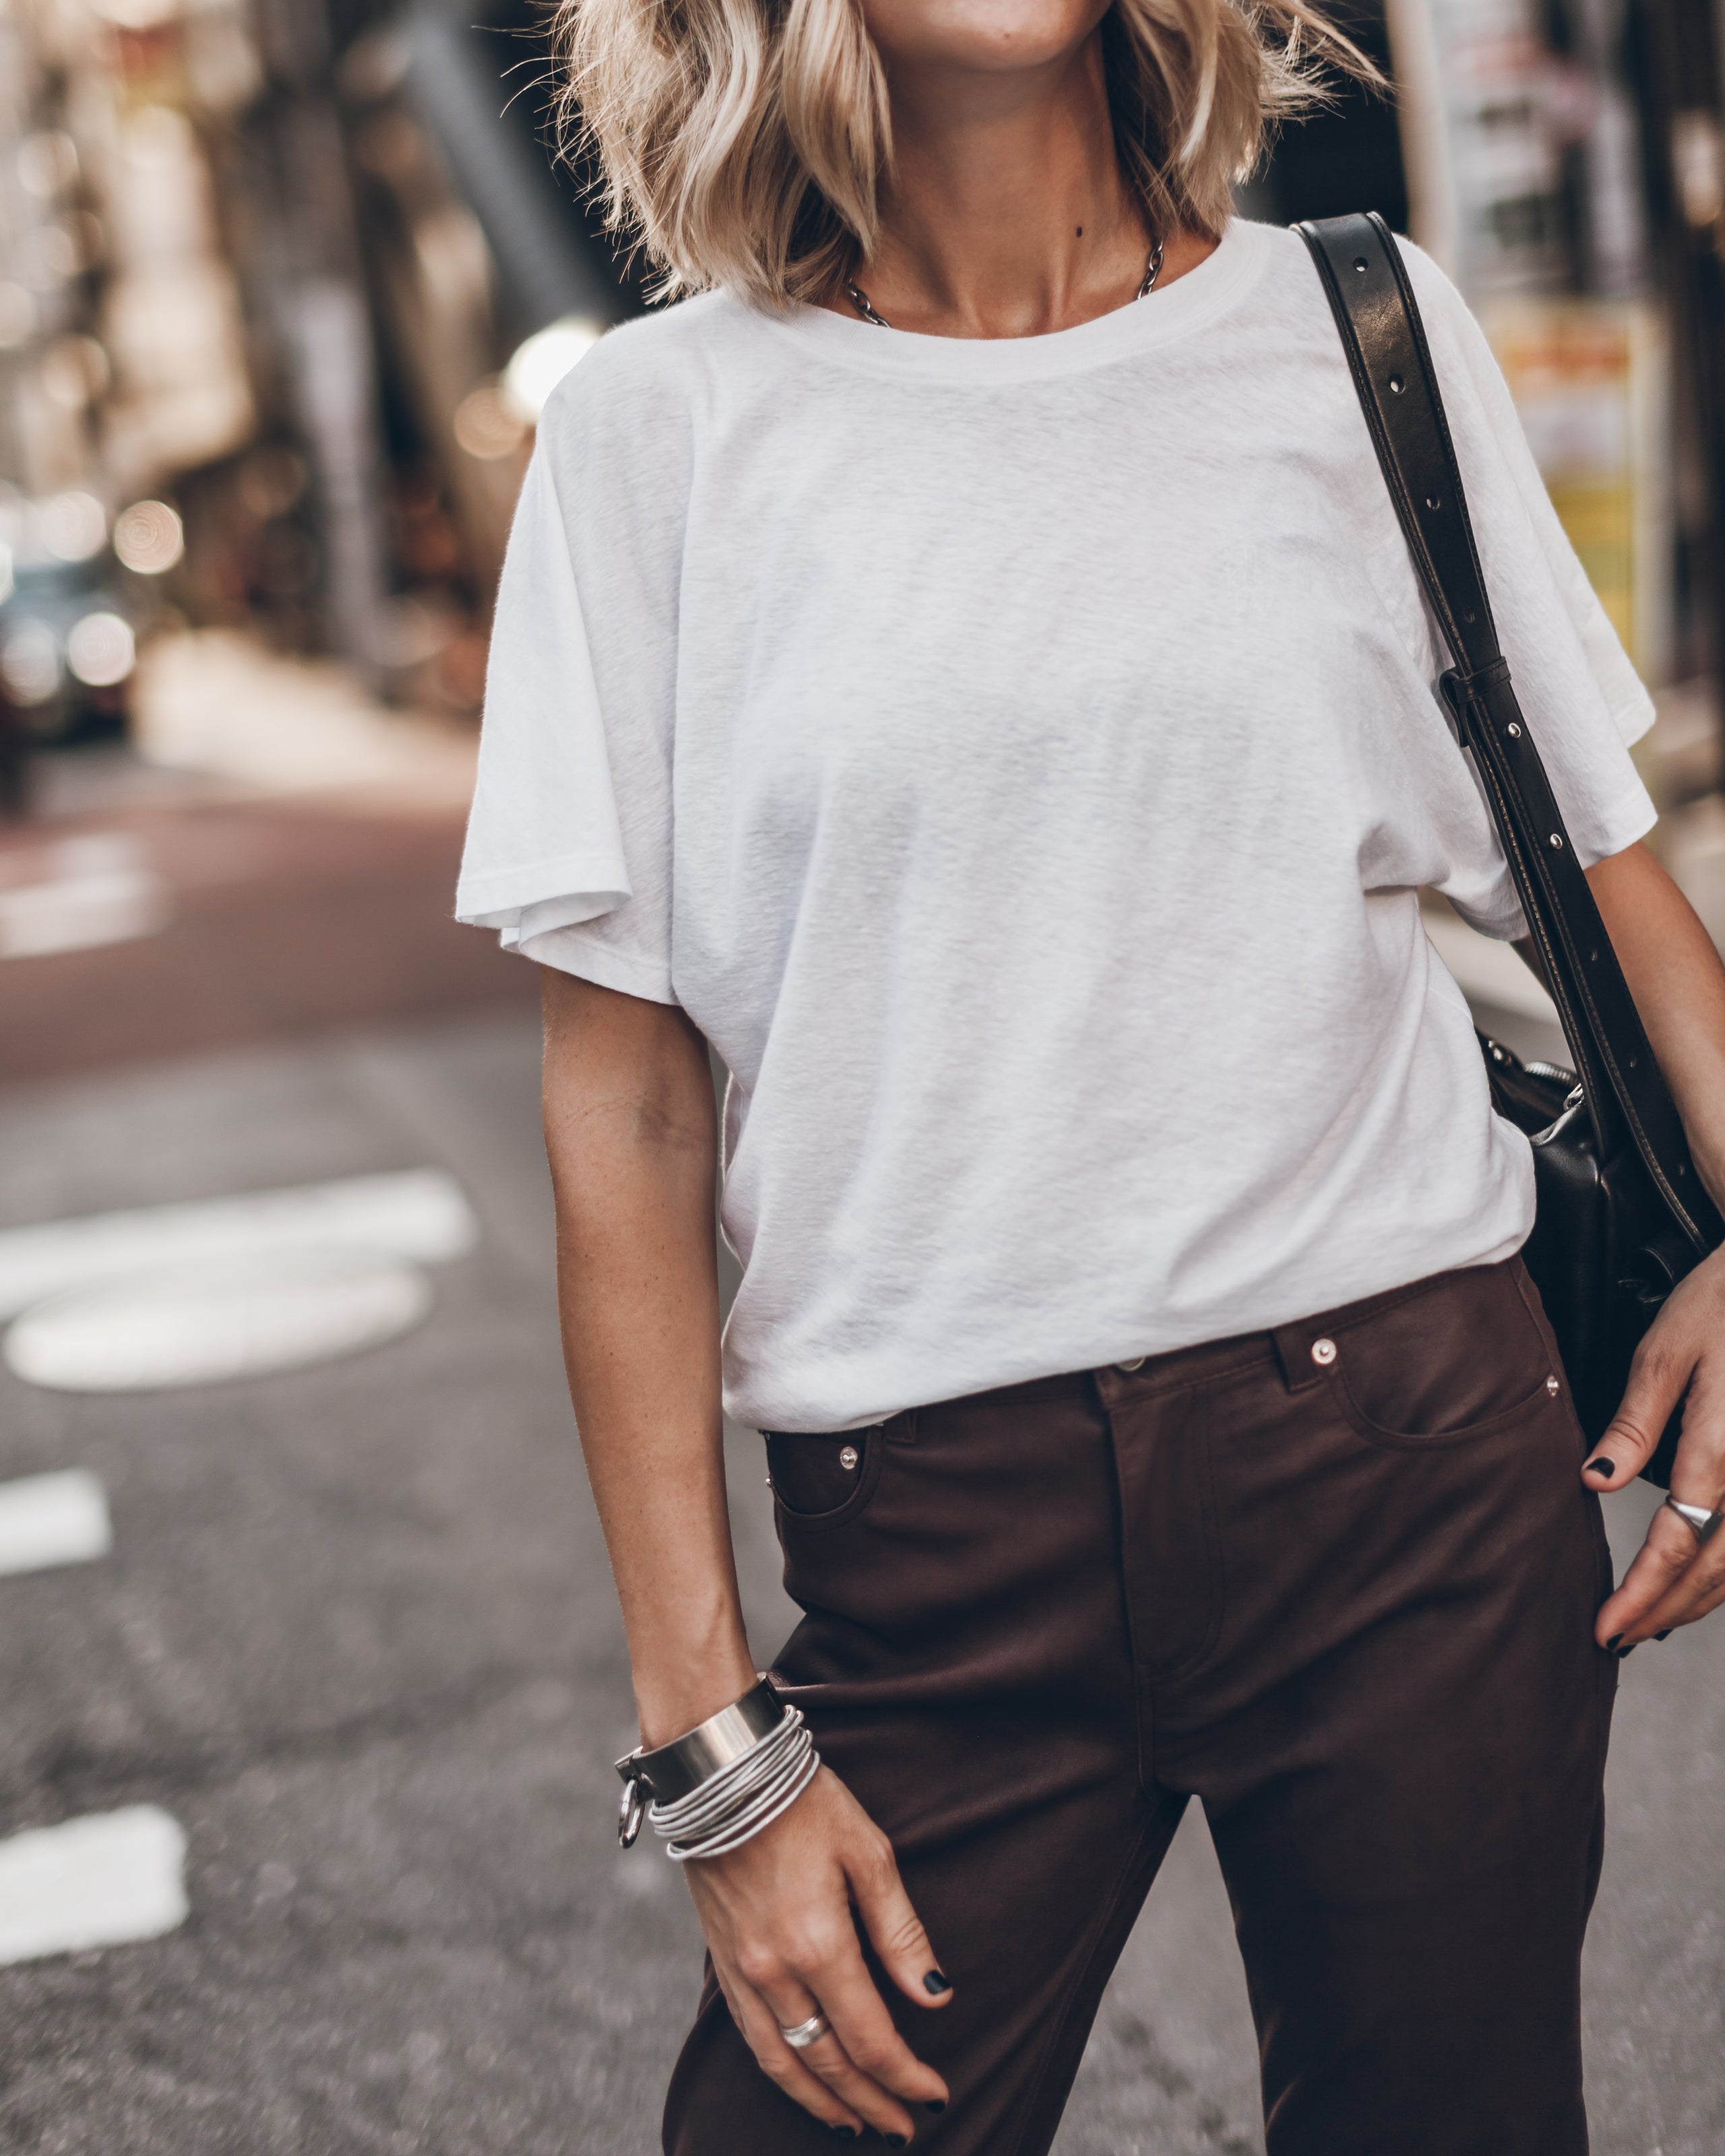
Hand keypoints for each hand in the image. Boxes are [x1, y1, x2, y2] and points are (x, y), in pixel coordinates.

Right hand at [682, 1765, 951, 2139]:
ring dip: (822, 2101)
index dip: (906, 2076)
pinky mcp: (720, 1959)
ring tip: (855, 2124)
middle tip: (904, 2128)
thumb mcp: (868, 1852)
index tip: (936, 2095)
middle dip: (871, 2102)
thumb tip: (935, 1997)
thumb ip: (900, 1931)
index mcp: (818, 1945)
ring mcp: (740, 1969)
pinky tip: (798, 2079)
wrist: (721, 1771)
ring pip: (783, 2061)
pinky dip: (779, 2070)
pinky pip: (750, 2035)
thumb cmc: (803, 1801)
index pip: (871, 2038)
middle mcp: (773, 1971)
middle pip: (828, 2062)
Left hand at [1583, 1245, 1724, 1648]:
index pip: (1676, 1546)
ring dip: (1699, 1601)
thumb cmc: (1722, 1304)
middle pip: (1715, 1571)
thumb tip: (1594, 1482)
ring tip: (1651, 1623)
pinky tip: (1701, 1582)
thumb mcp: (1663, 1354)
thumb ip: (1633, 1426)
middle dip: (1666, 1612)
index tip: (1607, 1629)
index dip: (1641, 1596)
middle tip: (1617, 1639)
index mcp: (1723, 1452)